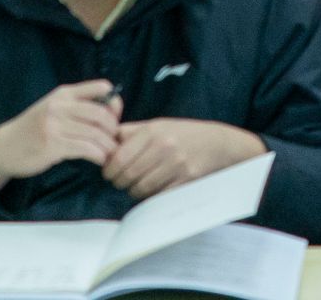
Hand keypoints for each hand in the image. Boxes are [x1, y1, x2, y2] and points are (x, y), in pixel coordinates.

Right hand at [0, 80, 121, 192]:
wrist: (4, 147)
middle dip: (113, 129)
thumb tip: (110, 112)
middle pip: (101, 114)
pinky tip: (99, 160)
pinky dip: (98, 155)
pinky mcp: (52, 145)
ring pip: (95, 134)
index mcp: (64, 93)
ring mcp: (55, 125)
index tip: (115, 119)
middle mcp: (60, 106)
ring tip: (109, 153)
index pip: (101, 88)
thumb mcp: (54, 108)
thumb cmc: (34, 129)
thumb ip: (77, 106)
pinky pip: (85, 148)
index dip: (114, 103)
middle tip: (113, 141)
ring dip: (108, 146)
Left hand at [105, 119, 263, 199]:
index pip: (119, 158)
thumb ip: (130, 132)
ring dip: (133, 190)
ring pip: (140, 189)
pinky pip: (157, 196)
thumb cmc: (182, 134)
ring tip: (136, 184)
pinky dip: (149, 196)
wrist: (216, 143)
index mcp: (152, 131)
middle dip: (119, 182)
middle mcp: (164, 147)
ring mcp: (176, 165)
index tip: (109, 172)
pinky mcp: (184, 180)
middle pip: (127, 175)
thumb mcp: (157, 124)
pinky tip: (151, 189)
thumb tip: (104, 142)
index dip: (109, 170)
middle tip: (120, 181)